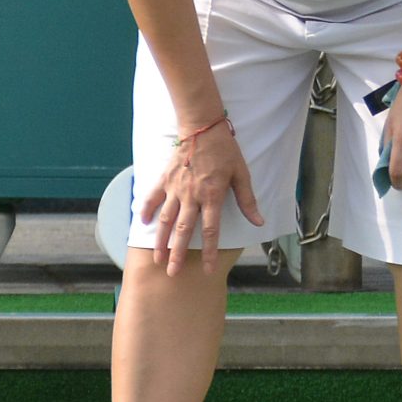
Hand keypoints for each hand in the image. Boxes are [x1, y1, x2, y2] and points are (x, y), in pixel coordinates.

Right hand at [140, 118, 263, 276]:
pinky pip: (152, 197)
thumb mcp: (242, 174)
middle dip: (178, 254)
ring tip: (157, 258)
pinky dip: (146, 210)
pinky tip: (142, 223)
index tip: (207, 269)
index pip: (211, 230)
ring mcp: (175, 188)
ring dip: (161, 240)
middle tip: (172, 273)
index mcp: (212, 196)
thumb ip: (248, 200)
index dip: (209, 252)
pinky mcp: (164, 179)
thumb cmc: (225, 151)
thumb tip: (259, 222)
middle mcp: (192, 196)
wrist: (202, 128)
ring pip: (166, 219)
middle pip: (184, 230)